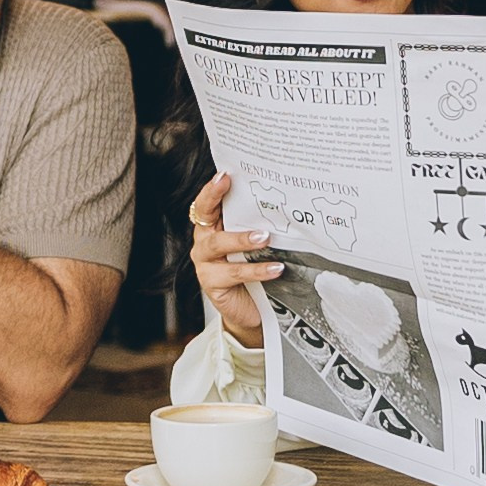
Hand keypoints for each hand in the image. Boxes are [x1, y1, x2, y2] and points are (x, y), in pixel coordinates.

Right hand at [189, 170, 281, 346]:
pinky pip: (234, 273)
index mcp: (212, 228)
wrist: (253, 310)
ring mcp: (205, 264)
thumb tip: (281, 203)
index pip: (206, 203)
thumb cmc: (255, 271)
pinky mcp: (212, 285)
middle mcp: (204, 243)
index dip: (212, 189)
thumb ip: (257, 226)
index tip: (225, 175)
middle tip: (233, 188)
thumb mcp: (255, 245)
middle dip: (216, 200)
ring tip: (265, 237)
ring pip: (218, 245)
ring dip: (242, 239)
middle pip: (205, 217)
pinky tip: (276, 268)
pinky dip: (256, 270)